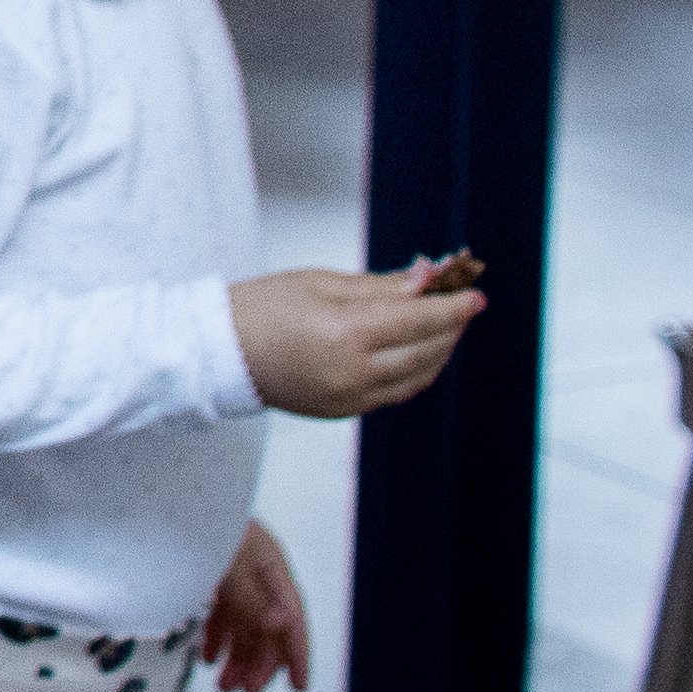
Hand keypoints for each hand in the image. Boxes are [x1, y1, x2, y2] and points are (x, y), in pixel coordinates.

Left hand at [200, 521, 312, 691]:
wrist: (158, 494)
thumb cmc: (196, 519)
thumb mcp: (227, 561)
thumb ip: (252, 596)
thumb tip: (282, 627)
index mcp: (269, 564)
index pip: (293, 617)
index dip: (297, 654)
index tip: (299, 687)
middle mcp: (254, 570)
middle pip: (267, 626)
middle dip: (259, 663)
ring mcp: (230, 572)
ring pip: (242, 624)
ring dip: (236, 657)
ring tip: (224, 687)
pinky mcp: (207, 574)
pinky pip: (219, 613)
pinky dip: (216, 638)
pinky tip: (208, 659)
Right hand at [234, 262, 482, 418]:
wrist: (218, 353)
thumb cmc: (261, 308)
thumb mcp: (322, 282)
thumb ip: (381, 286)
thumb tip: (426, 281)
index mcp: (346, 334)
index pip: (421, 320)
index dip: (454, 307)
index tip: (475, 294)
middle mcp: (355, 373)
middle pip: (428, 350)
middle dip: (450, 325)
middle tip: (458, 302)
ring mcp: (351, 397)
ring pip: (419, 376)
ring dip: (439, 350)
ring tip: (440, 324)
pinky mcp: (345, 411)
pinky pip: (397, 392)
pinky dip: (416, 370)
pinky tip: (415, 351)